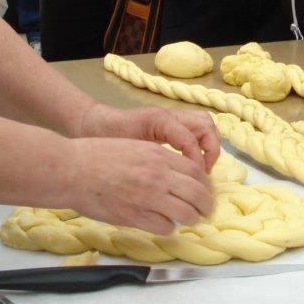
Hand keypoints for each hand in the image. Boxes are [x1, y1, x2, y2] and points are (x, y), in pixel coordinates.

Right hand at [62, 136, 213, 233]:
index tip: (203, 190)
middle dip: (205, 205)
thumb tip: (176, 174)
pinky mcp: (136, 216)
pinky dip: (167, 227)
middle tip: (205, 211)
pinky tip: (161, 224)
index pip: (197, 172)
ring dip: (190, 218)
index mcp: (158, 155)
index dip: (204, 184)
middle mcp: (158, 175)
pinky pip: (165, 227)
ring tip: (187, 220)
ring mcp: (148, 197)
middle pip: (198, 194)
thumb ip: (157, 159)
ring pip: (187, 213)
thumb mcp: (134, 147)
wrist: (71, 170)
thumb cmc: (96, 156)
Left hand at [76, 103, 220, 172]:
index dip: (197, 163)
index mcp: (159, 121)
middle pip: (206, 125)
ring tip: (201, 170)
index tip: (193, 184)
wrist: (91, 126)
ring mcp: (171, 117)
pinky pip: (195, 129)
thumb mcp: (125, 157)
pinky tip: (190, 164)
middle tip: (203, 174)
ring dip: (209, 146)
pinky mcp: (170, 123)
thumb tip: (170, 187)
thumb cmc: (104, 141)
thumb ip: (149, 168)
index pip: (190, 140)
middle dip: (211, 150)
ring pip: (204, 124)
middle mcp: (169, 115)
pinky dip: (200, 144)